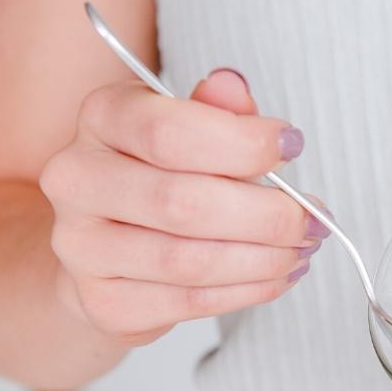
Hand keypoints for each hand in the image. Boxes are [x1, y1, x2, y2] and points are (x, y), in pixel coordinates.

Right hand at [39, 69, 327, 345]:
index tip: (291, 147)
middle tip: (313, 218)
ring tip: (302, 249)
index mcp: (101, 119)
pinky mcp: (105, 302)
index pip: (168, 132)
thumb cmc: (161, 176)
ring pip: (190, 261)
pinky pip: (191, 301)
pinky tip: (276, 275)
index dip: (243, 144)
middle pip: (184, 203)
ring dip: (265, 259)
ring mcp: (82, 247)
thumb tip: (234, 89)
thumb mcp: (190, 126)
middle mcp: (78, 180)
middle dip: (268, 216)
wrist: (106, 244)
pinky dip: (248, 291)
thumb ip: (216, 112)